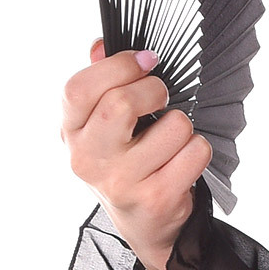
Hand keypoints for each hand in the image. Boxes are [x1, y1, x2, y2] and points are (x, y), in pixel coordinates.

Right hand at [61, 41, 204, 269]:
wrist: (142, 224)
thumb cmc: (124, 162)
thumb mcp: (100, 124)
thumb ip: (100, 80)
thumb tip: (100, 45)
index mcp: (70, 131)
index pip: (79, 89)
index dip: (118, 66)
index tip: (145, 62)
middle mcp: (88, 159)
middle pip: (122, 103)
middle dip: (154, 90)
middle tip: (160, 98)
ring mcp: (121, 182)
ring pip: (173, 125)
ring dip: (182, 126)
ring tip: (170, 142)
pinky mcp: (157, 198)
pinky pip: (196, 151)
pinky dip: (198, 150)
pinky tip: (181, 162)